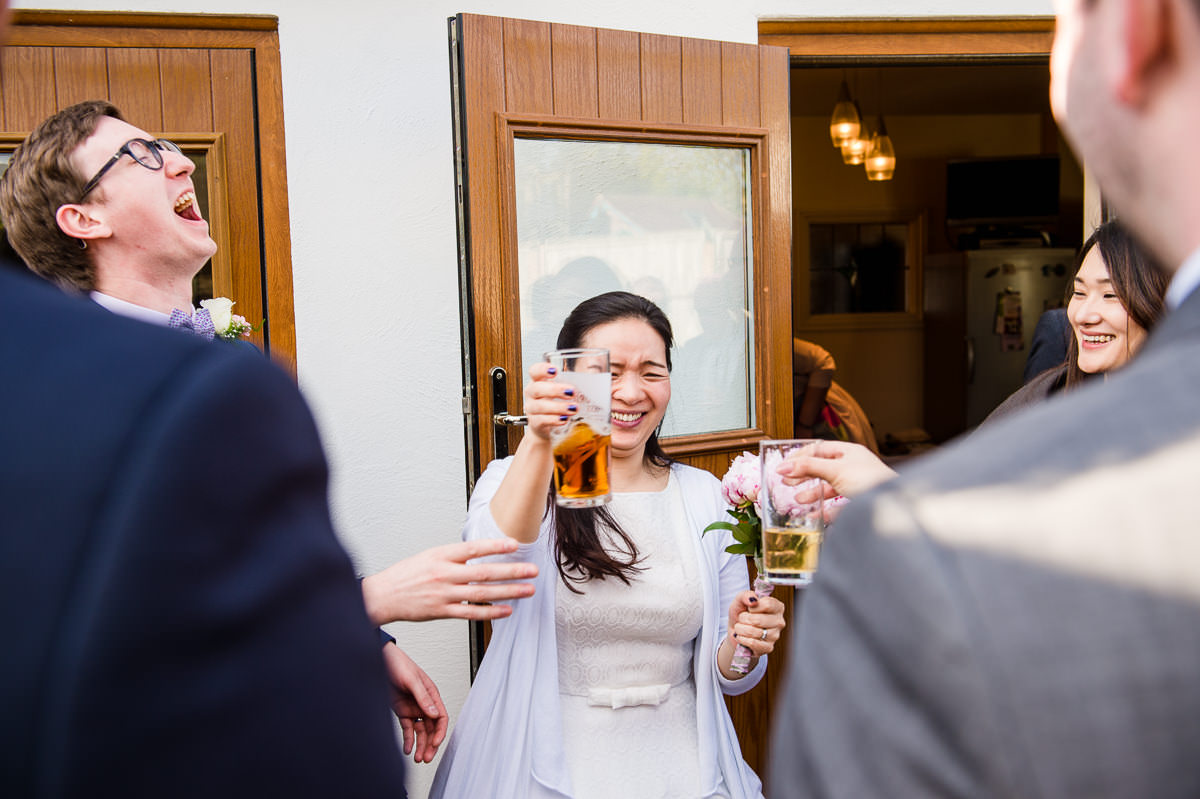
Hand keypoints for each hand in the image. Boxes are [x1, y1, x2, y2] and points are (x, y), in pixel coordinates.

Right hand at [362, 538, 537, 623]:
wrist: (382, 596)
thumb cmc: (406, 575)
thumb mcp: (429, 556)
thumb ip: (454, 556)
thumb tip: (480, 554)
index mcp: (441, 556)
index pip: (473, 548)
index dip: (496, 546)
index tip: (515, 545)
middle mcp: (445, 574)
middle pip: (485, 572)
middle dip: (512, 571)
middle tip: (532, 570)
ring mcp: (444, 594)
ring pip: (483, 592)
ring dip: (509, 592)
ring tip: (528, 590)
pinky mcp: (442, 611)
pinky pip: (472, 613)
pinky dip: (491, 612)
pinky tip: (507, 610)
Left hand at [381, 642, 447, 762]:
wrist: (378, 660)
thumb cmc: (398, 663)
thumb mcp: (412, 679)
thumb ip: (423, 697)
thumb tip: (434, 714)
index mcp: (431, 694)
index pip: (441, 717)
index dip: (440, 732)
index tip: (435, 743)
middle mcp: (423, 703)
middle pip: (431, 728)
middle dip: (430, 744)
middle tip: (426, 757)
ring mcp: (412, 708)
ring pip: (420, 731)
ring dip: (420, 744)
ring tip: (417, 757)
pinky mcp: (401, 711)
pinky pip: (407, 728)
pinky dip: (408, 740)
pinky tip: (407, 749)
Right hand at [522, 361, 576, 442]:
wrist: (549, 429)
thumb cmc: (560, 404)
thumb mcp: (566, 392)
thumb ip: (577, 385)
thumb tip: (603, 382)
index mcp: (539, 381)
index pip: (534, 371)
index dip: (542, 369)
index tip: (555, 371)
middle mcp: (532, 394)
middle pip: (536, 388)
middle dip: (554, 389)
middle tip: (572, 392)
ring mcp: (532, 409)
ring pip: (539, 406)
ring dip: (558, 406)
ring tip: (573, 408)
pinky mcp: (535, 424)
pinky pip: (541, 421)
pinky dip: (553, 420)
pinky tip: (564, 419)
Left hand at [727, 590, 785, 656]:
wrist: (735, 631)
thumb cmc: (741, 613)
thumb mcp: (740, 600)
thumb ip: (746, 595)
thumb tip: (754, 600)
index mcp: (777, 607)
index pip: (767, 604)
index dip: (753, 607)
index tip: (749, 608)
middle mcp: (779, 621)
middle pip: (759, 619)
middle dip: (744, 618)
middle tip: (741, 618)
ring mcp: (775, 636)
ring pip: (754, 632)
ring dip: (741, 629)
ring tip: (740, 627)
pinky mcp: (768, 648)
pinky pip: (753, 643)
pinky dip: (742, 639)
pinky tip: (741, 636)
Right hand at [777, 440, 895, 499]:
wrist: (894, 506)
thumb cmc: (871, 481)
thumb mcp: (835, 470)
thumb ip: (808, 467)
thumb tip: (784, 466)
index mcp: (849, 452)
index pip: (819, 449)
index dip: (800, 457)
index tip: (783, 466)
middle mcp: (853, 467)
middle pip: (822, 468)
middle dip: (803, 476)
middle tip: (786, 482)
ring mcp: (857, 485)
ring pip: (829, 488)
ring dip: (812, 494)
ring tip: (798, 501)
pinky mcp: (859, 503)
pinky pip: (838, 506)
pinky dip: (824, 510)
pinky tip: (814, 516)